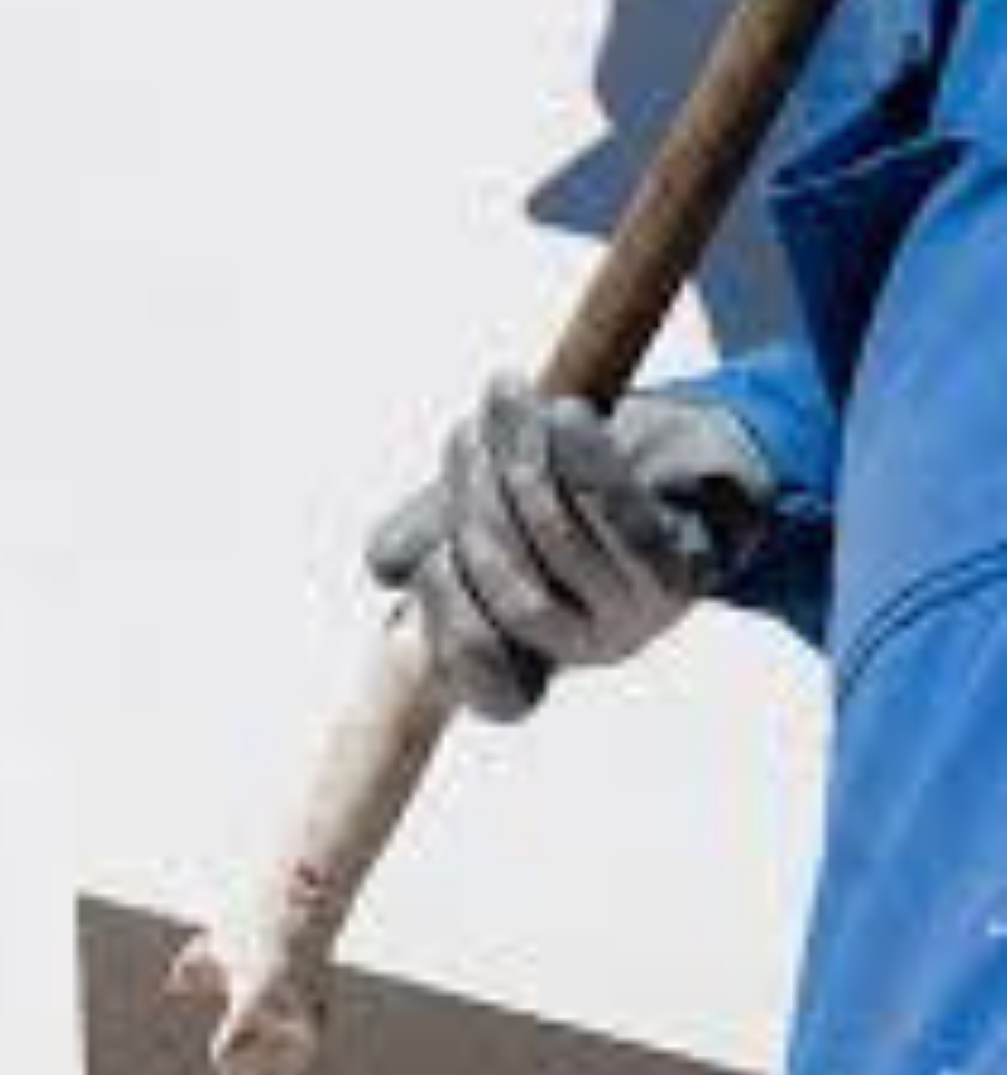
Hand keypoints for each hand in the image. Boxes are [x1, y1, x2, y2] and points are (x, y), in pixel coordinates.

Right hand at [367, 375, 773, 719]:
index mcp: (536, 654)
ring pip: (558, 543)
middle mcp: (586, 648)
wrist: (690, 452)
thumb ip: (429, 535)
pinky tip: (564, 414)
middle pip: (511, 594)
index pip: (484, 680)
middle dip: (478, 501)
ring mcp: (640, 615)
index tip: (435, 559)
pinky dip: (587, 462)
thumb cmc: (574, 484)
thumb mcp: (487, 509)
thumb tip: (386, 567)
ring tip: (508, 394)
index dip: (448, 626)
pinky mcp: (686, 568)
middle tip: (471, 429)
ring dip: (523, 460)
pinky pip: (625, 518)